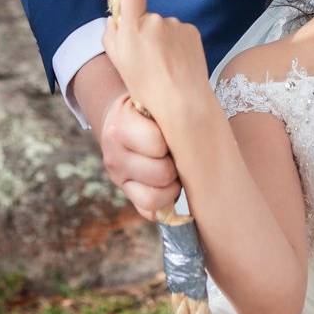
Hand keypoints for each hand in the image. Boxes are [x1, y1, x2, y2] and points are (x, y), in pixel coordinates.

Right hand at [99, 92, 180, 220]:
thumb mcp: (154, 100)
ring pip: (155, 198)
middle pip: (161, 173)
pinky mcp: (127, 195)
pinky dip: (166, 203)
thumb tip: (199, 113)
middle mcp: (113, 155)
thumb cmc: (151, 108)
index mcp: (120, 127)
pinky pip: (150, 212)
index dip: (176, 139)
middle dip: (177, 165)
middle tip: (180, 154)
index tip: (178, 132)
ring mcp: (118, 178)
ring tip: (177, 170)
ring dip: (173, 187)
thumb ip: (170, 107)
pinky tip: (170, 186)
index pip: (156, 144)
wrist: (124, 118)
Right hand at [103, 0, 212, 124]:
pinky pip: (180, 31)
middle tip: (150, 57)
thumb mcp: (119, 63)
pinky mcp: (192, 30)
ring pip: (165, 26)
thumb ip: (112, 35)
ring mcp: (175, 24)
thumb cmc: (147, 87)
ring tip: (167, 64)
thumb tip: (115, 19)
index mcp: (133, 28)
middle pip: (147, 16)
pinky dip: (179, 43)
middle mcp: (155, 20)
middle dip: (146, 31)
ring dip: (164, 39)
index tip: (131, 9)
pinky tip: (179, 61)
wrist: (182, 100)